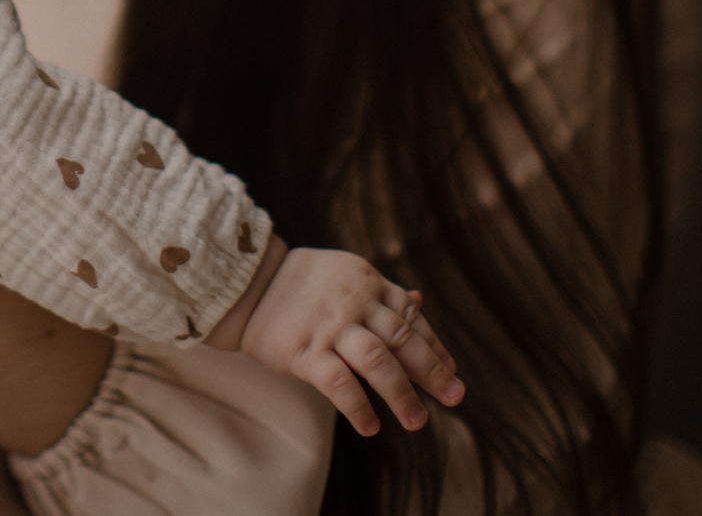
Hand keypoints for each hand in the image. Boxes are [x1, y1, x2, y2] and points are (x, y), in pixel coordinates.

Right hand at [236, 247, 463, 436]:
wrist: (246, 284)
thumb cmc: (300, 284)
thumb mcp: (346, 274)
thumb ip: (381, 291)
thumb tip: (420, 299)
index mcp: (368, 283)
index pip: (411, 318)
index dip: (435, 346)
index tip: (452, 372)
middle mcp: (354, 303)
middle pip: (403, 340)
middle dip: (433, 372)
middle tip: (454, 398)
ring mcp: (331, 328)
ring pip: (379, 363)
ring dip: (402, 395)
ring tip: (416, 421)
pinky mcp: (305, 352)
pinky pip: (340, 384)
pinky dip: (359, 407)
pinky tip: (370, 427)